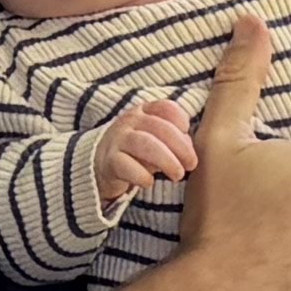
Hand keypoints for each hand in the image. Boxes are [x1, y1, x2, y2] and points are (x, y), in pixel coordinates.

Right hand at [92, 95, 201, 216]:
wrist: (98, 166)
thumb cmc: (135, 153)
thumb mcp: (155, 141)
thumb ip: (174, 141)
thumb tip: (190, 151)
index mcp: (143, 112)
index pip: (165, 108)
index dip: (180, 119)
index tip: (187, 133)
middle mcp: (129, 122)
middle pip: (159, 127)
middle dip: (180, 147)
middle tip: (191, 165)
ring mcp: (117, 140)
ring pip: (145, 144)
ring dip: (166, 160)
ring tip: (177, 175)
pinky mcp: (108, 162)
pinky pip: (127, 166)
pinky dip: (142, 176)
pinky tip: (149, 182)